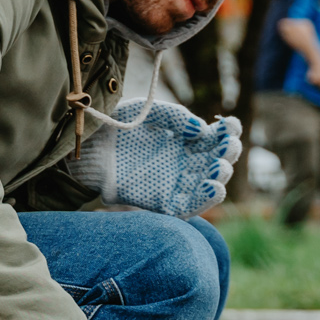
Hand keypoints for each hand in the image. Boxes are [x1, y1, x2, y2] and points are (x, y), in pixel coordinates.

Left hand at [67, 100, 241, 217]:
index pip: (218, 136)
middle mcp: (188, 162)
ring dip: (220, 177)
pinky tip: (211, 188)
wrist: (90, 148)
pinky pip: (189, 206)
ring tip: (218, 168)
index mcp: (189, 139)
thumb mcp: (148, 112)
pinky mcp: (164, 201)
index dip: (229, 131)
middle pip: (219, 160)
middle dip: (229, 153)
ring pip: (209, 184)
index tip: (229, 125)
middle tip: (226, 146)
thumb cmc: (120, 126)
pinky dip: (203, 201)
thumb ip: (175, 116)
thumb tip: (200, 130)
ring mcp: (177, 182)